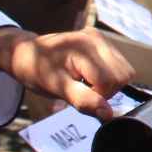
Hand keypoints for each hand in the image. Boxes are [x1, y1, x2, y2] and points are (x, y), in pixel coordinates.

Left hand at [0, 26, 133, 120]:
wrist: (26, 54)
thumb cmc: (37, 71)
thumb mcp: (57, 89)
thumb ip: (84, 101)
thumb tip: (108, 114)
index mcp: (83, 47)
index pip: (110, 81)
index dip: (98, 96)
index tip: (79, 95)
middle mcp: (96, 38)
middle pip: (123, 75)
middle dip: (106, 90)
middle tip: (82, 89)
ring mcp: (101, 38)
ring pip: (125, 71)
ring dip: (109, 84)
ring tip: (86, 83)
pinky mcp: (102, 42)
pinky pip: (119, 65)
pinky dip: (108, 76)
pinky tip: (89, 76)